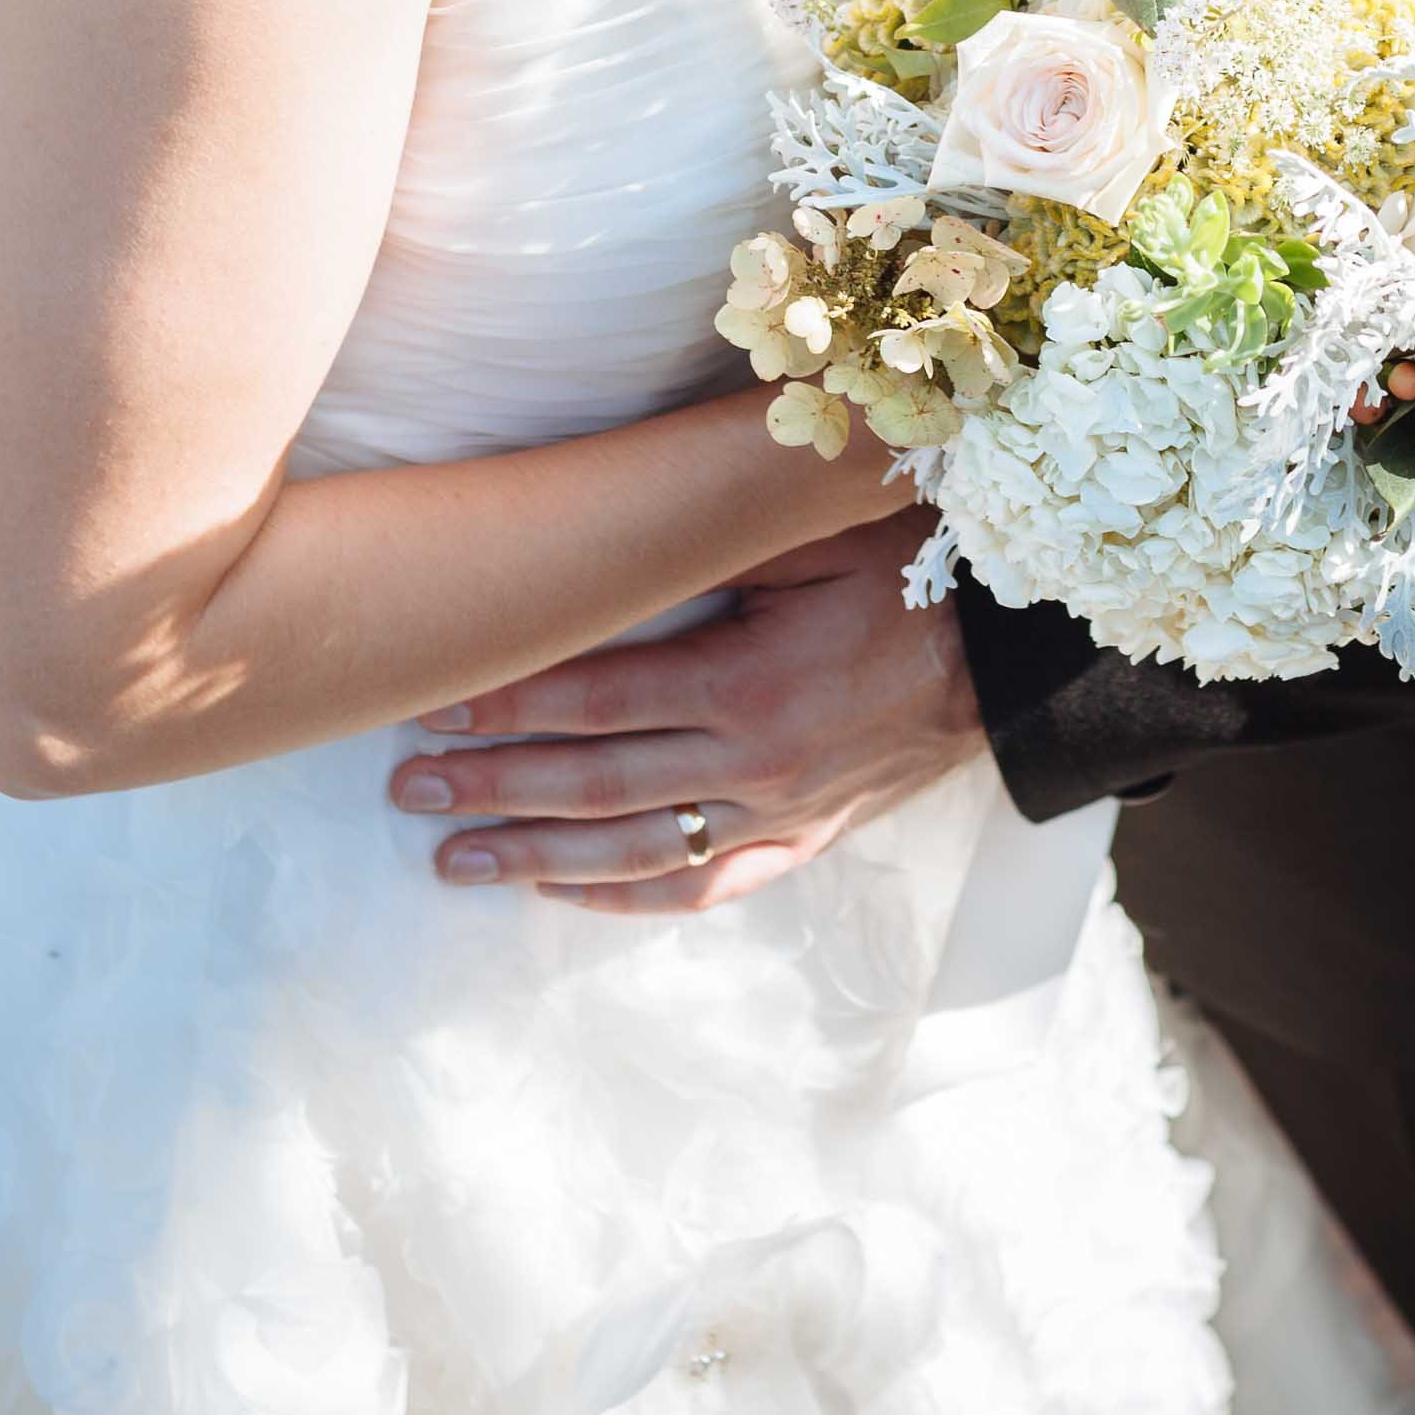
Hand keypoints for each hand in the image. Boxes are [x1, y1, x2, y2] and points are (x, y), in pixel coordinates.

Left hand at [387, 509, 986, 913]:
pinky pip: (700, 889)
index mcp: (748, 677)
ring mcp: (776, 813)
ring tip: (450, 861)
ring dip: (534, 858)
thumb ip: (718, 537)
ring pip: (632, 852)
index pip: (597, 696)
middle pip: (593, 784)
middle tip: (406, 792)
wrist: (1008, 661)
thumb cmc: (910, 570)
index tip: (434, 701)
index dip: (509, 701)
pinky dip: (625, 898)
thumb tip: (614, 515)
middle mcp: (752, 760)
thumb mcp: (814, 532)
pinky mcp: (802, 843)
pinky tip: (562, 895)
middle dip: (491, 787)